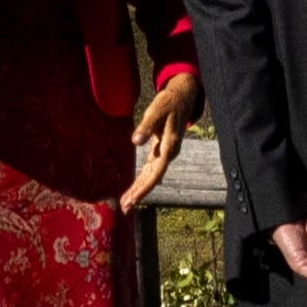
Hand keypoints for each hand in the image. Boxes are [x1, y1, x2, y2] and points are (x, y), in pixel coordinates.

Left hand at [121, 70, 200, 208]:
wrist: (182, 98)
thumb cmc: (168, 103)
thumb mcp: (156, 111)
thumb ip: (146, 126)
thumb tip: (135, 141)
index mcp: (169, 146)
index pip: (156, 172)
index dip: (145, 187)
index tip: (134, 199)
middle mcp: (169, 153)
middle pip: (153, 178)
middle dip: (139, 194)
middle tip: (125, 208)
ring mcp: (165, 153)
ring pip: (151, 176)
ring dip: (139, 190)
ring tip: (126, 204)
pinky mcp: (160, 151)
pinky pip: (150, 169)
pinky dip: (142, 180)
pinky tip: (135, 190)